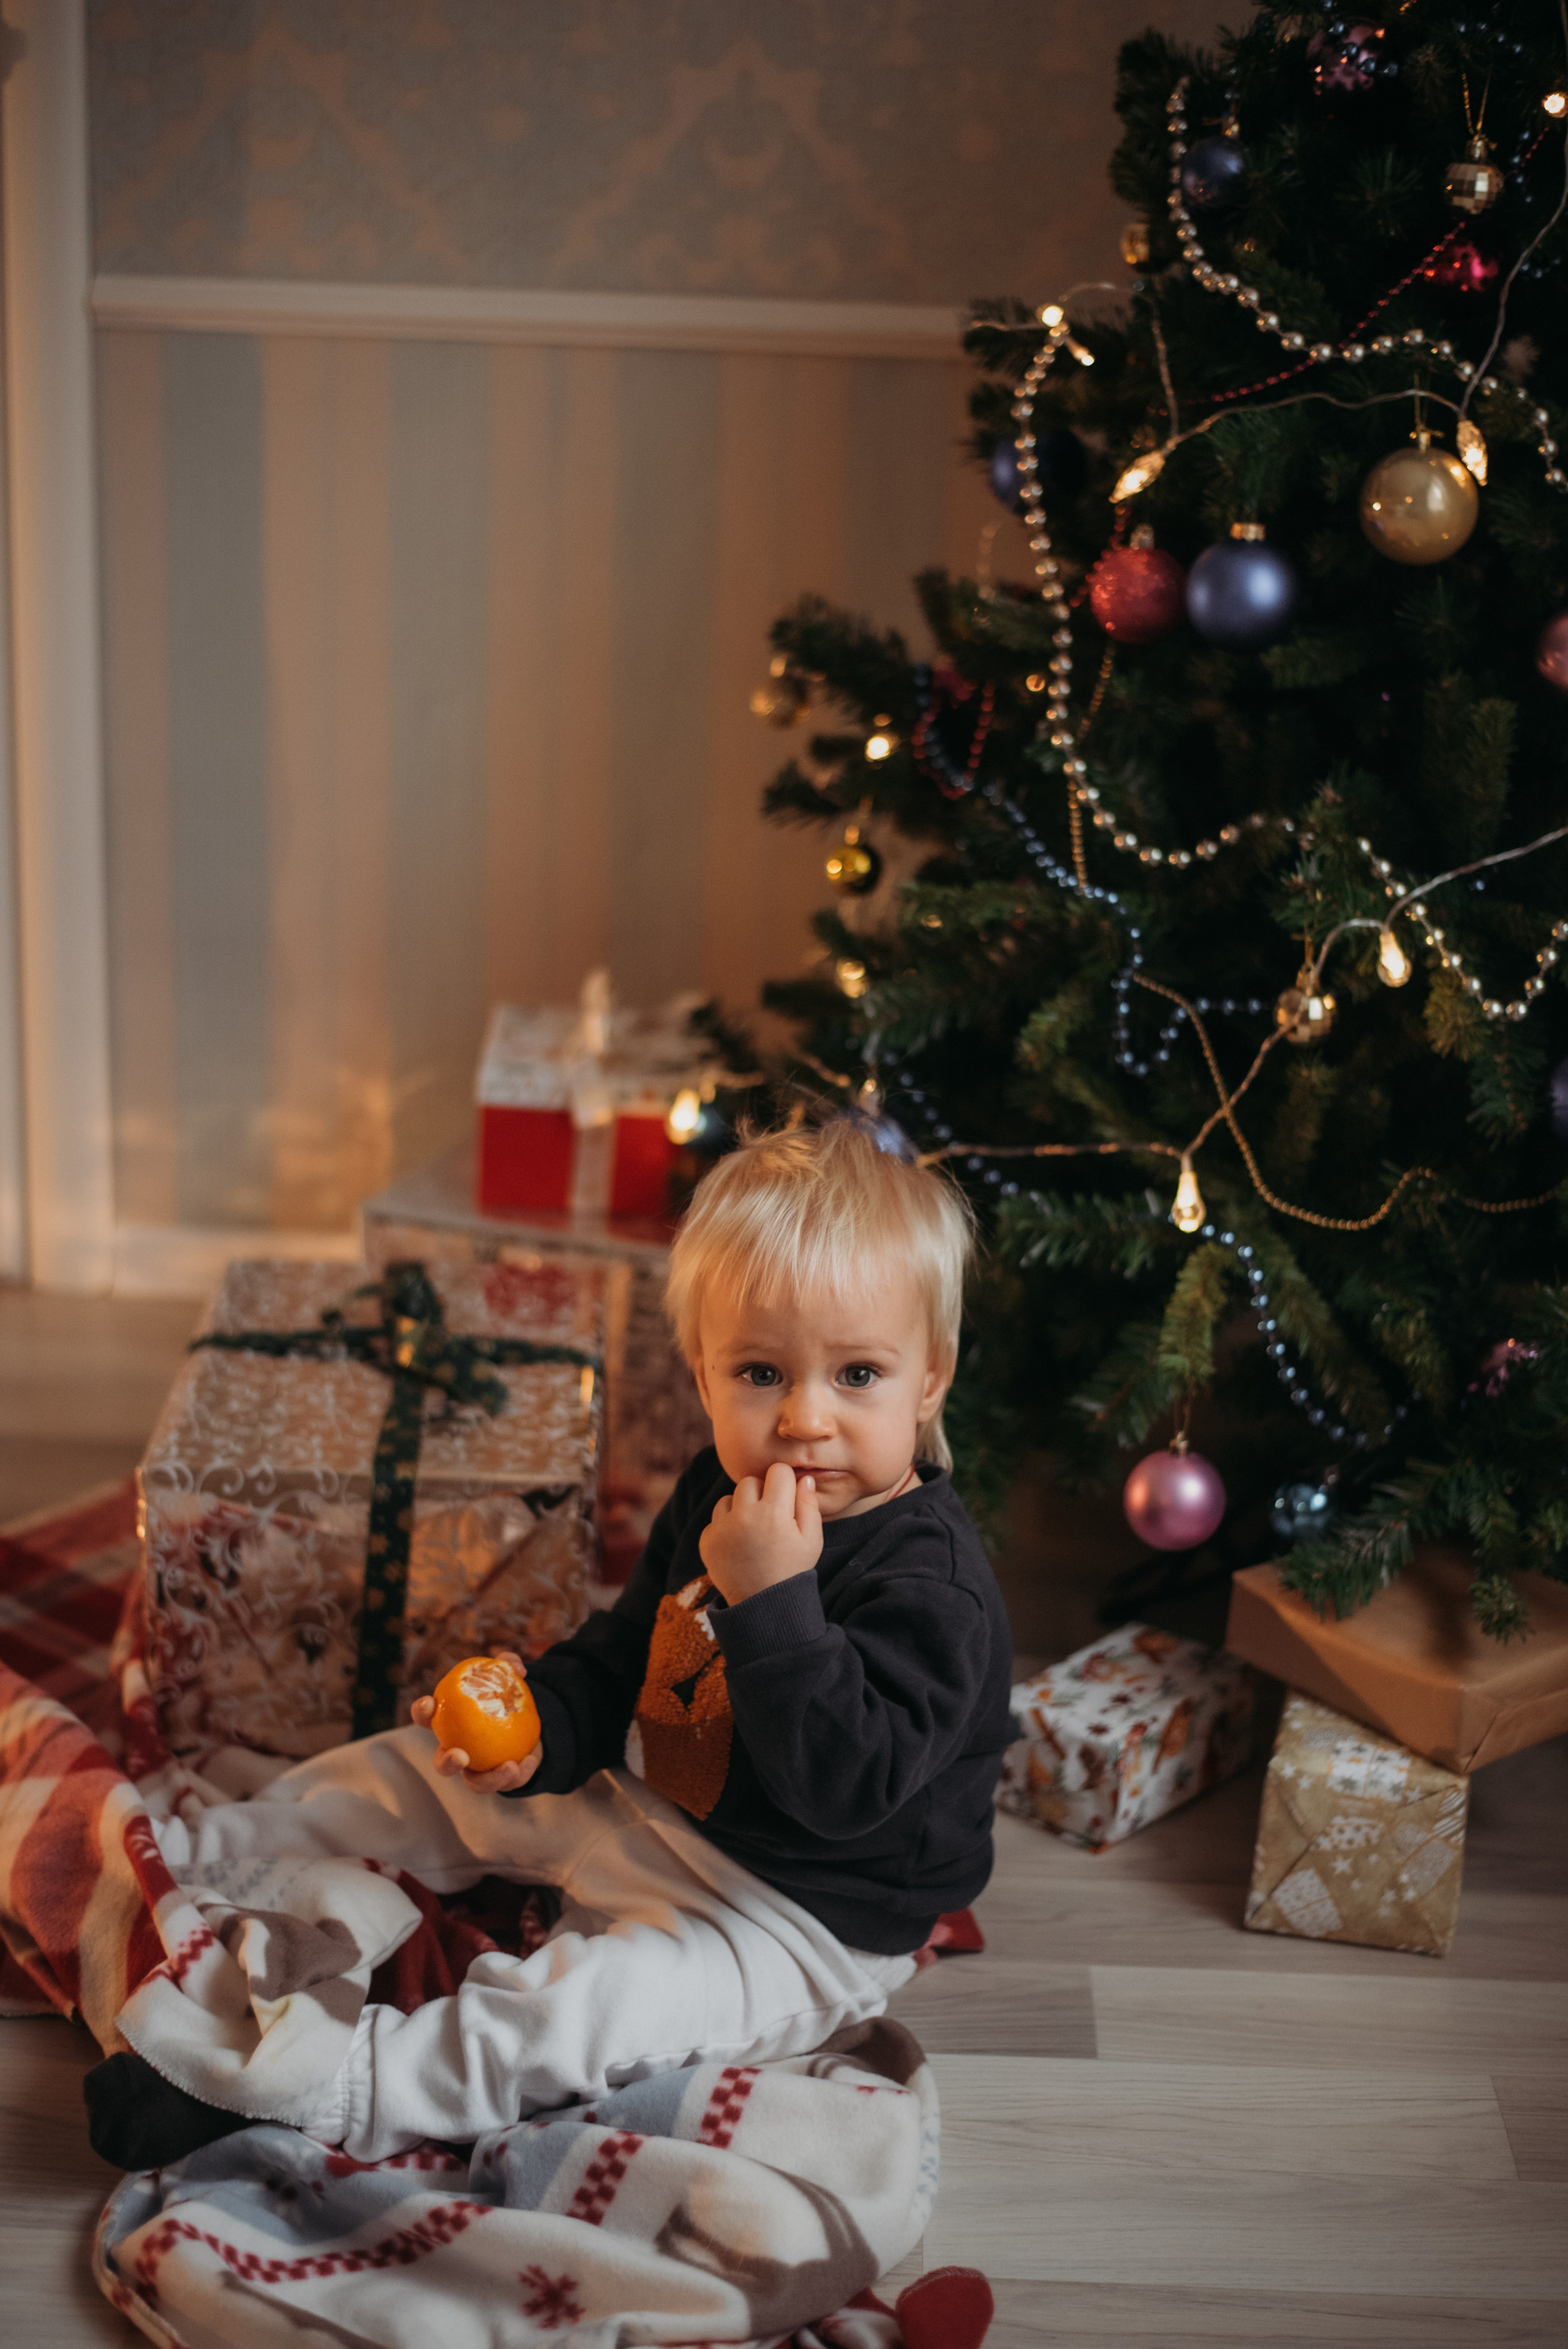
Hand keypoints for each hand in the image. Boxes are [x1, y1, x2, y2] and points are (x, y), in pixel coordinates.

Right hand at [411, 1650, 543, 1794]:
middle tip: (461, 1756)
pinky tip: (530, 1761)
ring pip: (474, 1783)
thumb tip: (516, 1668)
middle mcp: (457, 1749)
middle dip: (446, 1763)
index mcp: (450, 1722)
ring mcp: (477, 1769)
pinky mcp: (499, 1779)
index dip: (422, 1711)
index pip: (427, 1718)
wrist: (527, 1722)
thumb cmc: (504, 1696)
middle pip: (441, 1763)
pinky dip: (520, 1774)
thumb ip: (508, 1664)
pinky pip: (507, 1784)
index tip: (430, 1703)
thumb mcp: (507, 1677)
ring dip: (491, 1779)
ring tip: (510, 1767)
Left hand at [699, 1462, 822, 1604]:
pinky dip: (725, 1528)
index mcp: (773, 1514)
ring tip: (753, 1531)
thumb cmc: (792, 1570)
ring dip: (740, 1508)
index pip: (778, 1471)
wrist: (763, 1605)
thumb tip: (805, 1479)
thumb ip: (809, 1505)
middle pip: (750, 1481)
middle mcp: (744, 1517)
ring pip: (728, 1498)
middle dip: (761, 1493)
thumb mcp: (812, 1540)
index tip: (787, 1499)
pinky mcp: (707, 1541)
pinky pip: (715, 1520)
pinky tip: (739, 1545)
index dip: (785, 1482)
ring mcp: (721, 1529)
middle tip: (770, 1516)